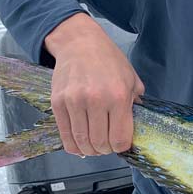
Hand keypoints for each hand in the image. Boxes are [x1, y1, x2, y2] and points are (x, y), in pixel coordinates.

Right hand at [45, 13, 143, 156]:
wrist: (80, 43)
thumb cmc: (109, 60)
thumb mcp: (131, 79)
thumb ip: (135, 103)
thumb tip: (134, 126)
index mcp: (118, 97)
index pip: (120, 138)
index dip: (121, 147)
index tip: (120, 144)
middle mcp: (96, 101)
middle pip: (100, 143)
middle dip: (105, 150)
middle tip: (106, 146)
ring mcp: (74, 102)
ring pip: (82, 141)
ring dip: (89, 150)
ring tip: (93, 147)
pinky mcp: (57, 103)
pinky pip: (64, 133)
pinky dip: (72, 145)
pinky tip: (78, 145)